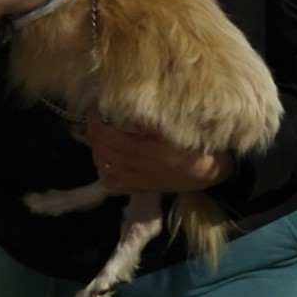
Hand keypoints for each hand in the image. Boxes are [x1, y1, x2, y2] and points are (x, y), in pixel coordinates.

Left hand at [83, 109, 231, 193]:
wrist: (204, 175)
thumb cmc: (189, 149)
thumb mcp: (171, 132)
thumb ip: (149, 124)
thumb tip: (130, 112)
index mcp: (137, 149)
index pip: (103, 134)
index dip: (94, 120)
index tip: (93, 107)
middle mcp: (129, 166)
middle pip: (98, 148)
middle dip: (92, 131)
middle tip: (95, 118)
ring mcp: (130, 179)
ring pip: (100, 163)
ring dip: (95, 148)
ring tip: (100, 135)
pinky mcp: (134, 188)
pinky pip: (108, 182)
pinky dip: (102, 169)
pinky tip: (107, 160)